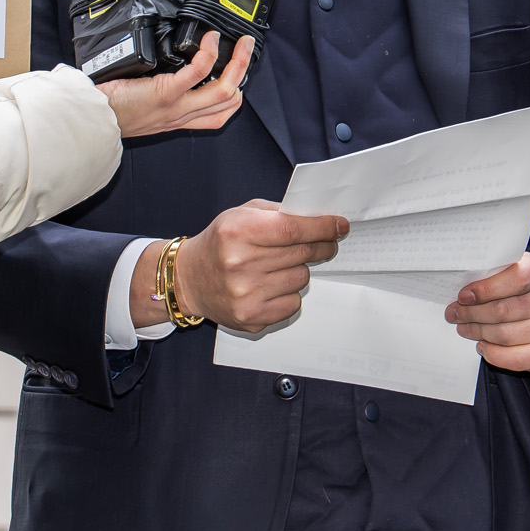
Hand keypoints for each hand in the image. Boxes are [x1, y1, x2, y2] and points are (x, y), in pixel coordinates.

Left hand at [97, 33, 252, 136]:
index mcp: (179, 120)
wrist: (92, 121)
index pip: (221, 114)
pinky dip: (209, 53)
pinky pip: (197, 72)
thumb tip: (168, 69)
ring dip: (238, 62)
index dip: (235, 93)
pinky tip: (210, 40)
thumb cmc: (110, 113)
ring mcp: (177, 105)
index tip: (236, 72)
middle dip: (244, 71)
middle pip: (229, 100)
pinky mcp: (165, 92)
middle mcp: (183, 115)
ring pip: (223, 89)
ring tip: (241, 42)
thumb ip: (161, 94)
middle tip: (246, 48)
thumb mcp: (144, 110)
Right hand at [133, 200, 347, 332]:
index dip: (323, 227)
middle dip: (320, 246)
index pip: (294, 229)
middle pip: (302, 253)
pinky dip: (289, 293)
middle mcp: (240, 263)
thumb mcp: (242, 214)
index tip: (340, 226)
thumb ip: (279, 213)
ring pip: (302, 278)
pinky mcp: (251, 317)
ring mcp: (246, 294)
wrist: (189, 279)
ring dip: (298, 270)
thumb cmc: (221, 242)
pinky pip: (293, 303)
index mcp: (238, 231)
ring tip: (277, 266)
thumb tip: (322, 219)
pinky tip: (270, 286)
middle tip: (325, 243)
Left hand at [446, 253, 529, 372]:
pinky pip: (517, 358)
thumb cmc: (524, 290)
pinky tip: (482, 346)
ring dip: (479, 333)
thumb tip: (462, 288)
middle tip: (454, 314)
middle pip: (505, 310)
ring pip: (507, 334)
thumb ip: (494, 275)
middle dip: (473, 313)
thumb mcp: (513, 273)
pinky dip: (494, 354)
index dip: (486, 289)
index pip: (517, 278)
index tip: (463, 296)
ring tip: (464, 328)